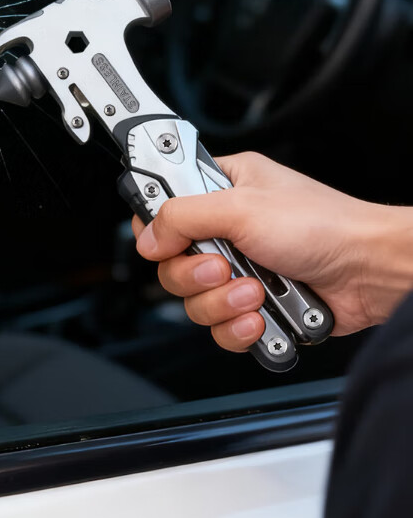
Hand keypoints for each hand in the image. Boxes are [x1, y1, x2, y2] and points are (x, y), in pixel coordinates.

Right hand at [133, 152, 412, 352]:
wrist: (370, 272)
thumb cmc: (324, 225)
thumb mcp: (242, 208)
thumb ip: (183, 216)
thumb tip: (147, 237)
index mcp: (223, 189)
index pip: (164, 205)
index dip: (157, 227)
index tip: (165, 240)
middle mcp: (229, 229)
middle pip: (173, 263)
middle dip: (197, 275)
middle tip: (225, 266)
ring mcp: (242, 271)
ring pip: (196, 301)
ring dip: (222, 303)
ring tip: (256, 292)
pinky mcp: (256, 307)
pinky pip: (222, 328)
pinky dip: (239, 328)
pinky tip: (262, 316)